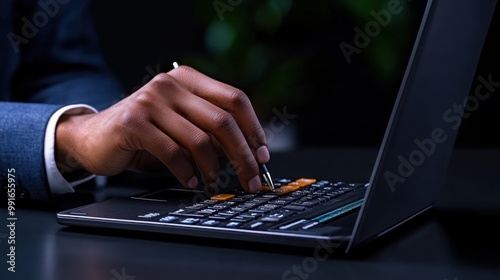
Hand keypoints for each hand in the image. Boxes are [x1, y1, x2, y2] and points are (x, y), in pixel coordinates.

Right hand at [55, 65, 269, 191]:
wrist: (94, 136)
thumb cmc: (145, 133)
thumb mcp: (182, 123)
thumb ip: (210, 129)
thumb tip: (248, 151)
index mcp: (188, 79)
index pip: (234, 99)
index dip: (254, 128)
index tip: (262, 154)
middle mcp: (171, 84)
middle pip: (222, 120)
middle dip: (242, 155)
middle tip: (250, 178)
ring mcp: (151, 101)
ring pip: (200, 139)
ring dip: (213, 168)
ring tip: (212, 181)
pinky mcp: (134, 122)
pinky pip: (173, 153)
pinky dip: (186, 172)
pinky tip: (189, 181)